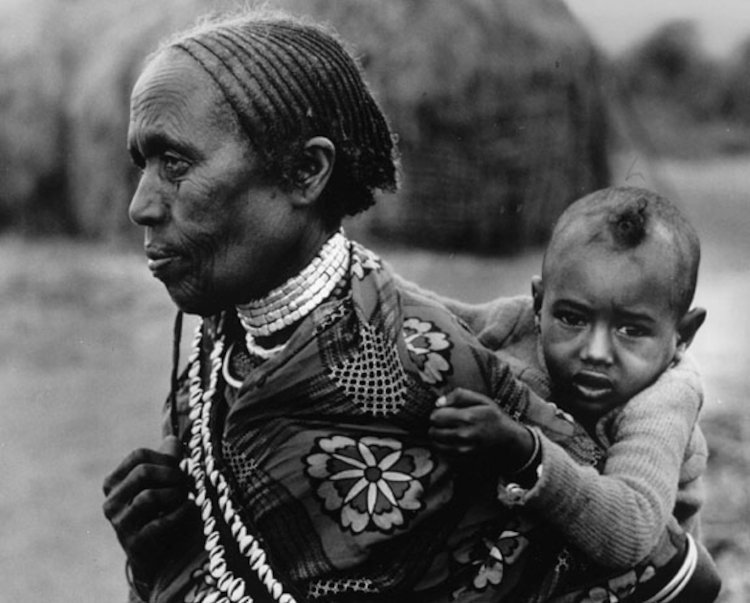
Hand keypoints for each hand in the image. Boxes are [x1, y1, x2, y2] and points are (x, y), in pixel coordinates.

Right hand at [102, 436, 197, 583]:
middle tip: (187, 481)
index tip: (180, 466)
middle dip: (173, 474)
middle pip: (143, 472)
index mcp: (114, 482)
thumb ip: (168, 459)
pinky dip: (180, 512)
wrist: (159, 555)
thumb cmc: (162, 509)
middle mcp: (111, 502)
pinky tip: (191, 507)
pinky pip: (159, 522)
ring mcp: (120, 523)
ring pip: (149, 496)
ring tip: (186, 496)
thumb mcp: (163, 481)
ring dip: (176, 493)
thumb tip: (173, 440)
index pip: (138, 455)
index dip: (165, 457)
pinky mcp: (134, 543)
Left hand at [429, 388, 533, 472]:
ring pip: (435, 444)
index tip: (445, 411)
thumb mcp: (481, 400)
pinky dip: (444, 447)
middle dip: (436, 425)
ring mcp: (463, 450)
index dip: (438, 412)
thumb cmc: (494, 417)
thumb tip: (438, 402)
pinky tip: (453, 440)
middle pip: (432, 431)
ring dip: (438, 437)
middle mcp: (464, 436)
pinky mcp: (463, 460)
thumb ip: (459, 395)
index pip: (435, 416)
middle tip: (446, 422)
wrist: (509, 441)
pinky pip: (443, 453)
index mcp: (468, 417)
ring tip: (449, 431)